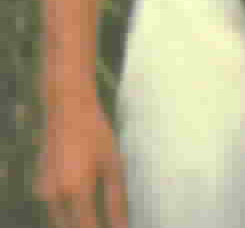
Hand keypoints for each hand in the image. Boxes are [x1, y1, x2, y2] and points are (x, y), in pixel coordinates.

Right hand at [34, 90, 127, 227]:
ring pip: (61, 221)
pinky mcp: (40, 186)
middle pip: (71, 227)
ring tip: (98, 215)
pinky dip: (69, 213)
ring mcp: (43, 192)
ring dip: (78, 222)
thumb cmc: (95, 133)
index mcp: (75, 191)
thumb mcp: (114, 164)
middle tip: (108, 222)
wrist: (67, 109)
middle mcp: (54, 196)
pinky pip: (54, 209)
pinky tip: (85, 204)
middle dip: (89, 227)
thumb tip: (123, 224)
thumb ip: (117, 199)